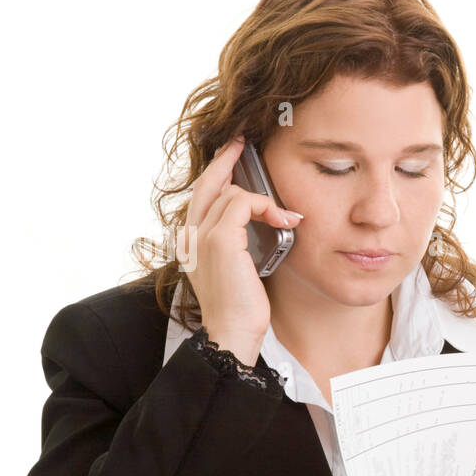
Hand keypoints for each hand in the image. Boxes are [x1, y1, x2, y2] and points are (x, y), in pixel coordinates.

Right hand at [180, 135, 302, 363]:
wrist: (231, 332)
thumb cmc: (240, 308)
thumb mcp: (239, 269)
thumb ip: (241, 243)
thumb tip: (264, 221)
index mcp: (192, 242)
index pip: (202, 197)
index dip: (217, 173)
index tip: (232, 158)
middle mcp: (190, 235)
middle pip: (206, 184)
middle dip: (225, 160)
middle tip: (242, 143)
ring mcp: (201, 236)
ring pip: (229, 193)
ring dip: (263, 200)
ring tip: (285, 216)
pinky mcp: (219, 240)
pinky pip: (242, 203)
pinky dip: (266, 207)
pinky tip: (283, 220)